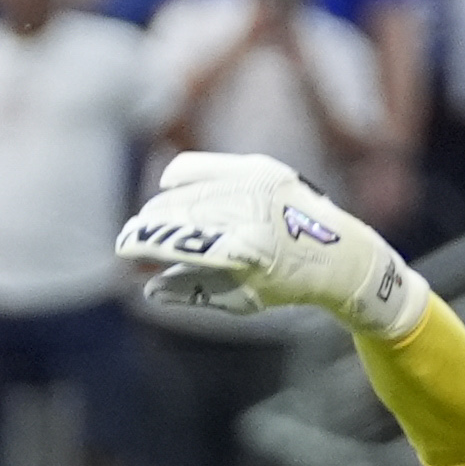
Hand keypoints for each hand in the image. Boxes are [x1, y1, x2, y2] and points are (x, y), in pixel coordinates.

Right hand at [115, 152, 427, 340]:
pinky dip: (182, 177)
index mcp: (246, 250)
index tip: (125, 246)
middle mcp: (252, 212)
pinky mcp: (261, 168)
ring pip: (187, 190)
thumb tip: (148, 287)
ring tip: (154, 221)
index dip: (145, 242)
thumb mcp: (239, 299)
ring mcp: (257, 186)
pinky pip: (203, 166)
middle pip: (179, 212)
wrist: (339, 255)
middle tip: (136, 235)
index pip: (179, 241)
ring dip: (164, 206)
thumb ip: (190, 291)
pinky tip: (171, 188)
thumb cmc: (283, 284)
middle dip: (151, 224)